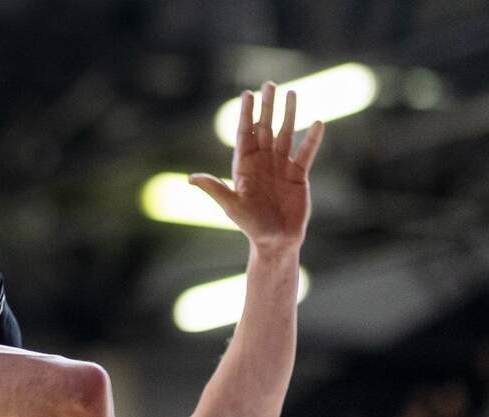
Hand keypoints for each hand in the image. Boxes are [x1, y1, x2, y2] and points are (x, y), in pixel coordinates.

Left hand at [189, 82, 324, 254]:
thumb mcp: (231, 205)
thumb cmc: (250, 224)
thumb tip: (191, 178)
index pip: (245, 134)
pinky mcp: (298, 175)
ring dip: (288, 114)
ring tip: (292, 94)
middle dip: (267, 107)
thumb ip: (214, 188)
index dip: (246, 114)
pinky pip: (306, 153)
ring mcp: (281, 166)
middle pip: (265, 128)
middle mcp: (263, 162)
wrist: (275, 240)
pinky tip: (318, 122)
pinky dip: (312, 139)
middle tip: (269, 84)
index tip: (247, 94)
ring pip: (285, 134)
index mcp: (244, 166)